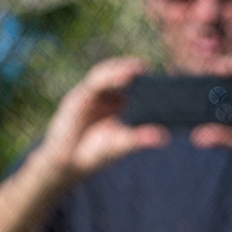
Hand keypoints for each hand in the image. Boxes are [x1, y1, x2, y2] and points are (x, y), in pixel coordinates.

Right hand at [39, 57, 169, 182]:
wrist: (67, 164)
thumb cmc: (95, 155)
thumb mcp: (121, 145)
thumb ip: (140, 139)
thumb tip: (164, 137)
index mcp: (116, 103)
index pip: (130, 82)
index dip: (141, 76)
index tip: (156, 74)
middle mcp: (103, 96)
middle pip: (117, 73)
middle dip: (131, 67)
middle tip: (146, 67)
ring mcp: (89, 95)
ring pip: (105, 73)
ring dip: (120, 69)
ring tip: (137, 69)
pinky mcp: (77, 98)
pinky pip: (94, 83)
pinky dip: (108, 78)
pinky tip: (122, 78)